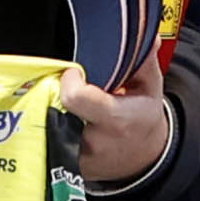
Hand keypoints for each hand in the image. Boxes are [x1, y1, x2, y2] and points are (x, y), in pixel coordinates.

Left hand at [59, 46, 171, 183]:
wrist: (143, 159)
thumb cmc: (142, 119)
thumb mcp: (151, 88)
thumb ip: (144, 61)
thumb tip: (147, 35)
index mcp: (115, 119)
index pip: (75, 96)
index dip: (70, 80)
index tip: (75, 74)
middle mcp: (94, 141)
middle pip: (57, 107)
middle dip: (60, 94)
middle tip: (74, 91)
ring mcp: (77, 157)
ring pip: (48, 122)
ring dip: (54, 109)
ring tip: (71, 107)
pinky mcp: (65, 165)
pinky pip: (48, 138)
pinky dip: (53, 126)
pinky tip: (68, 122)